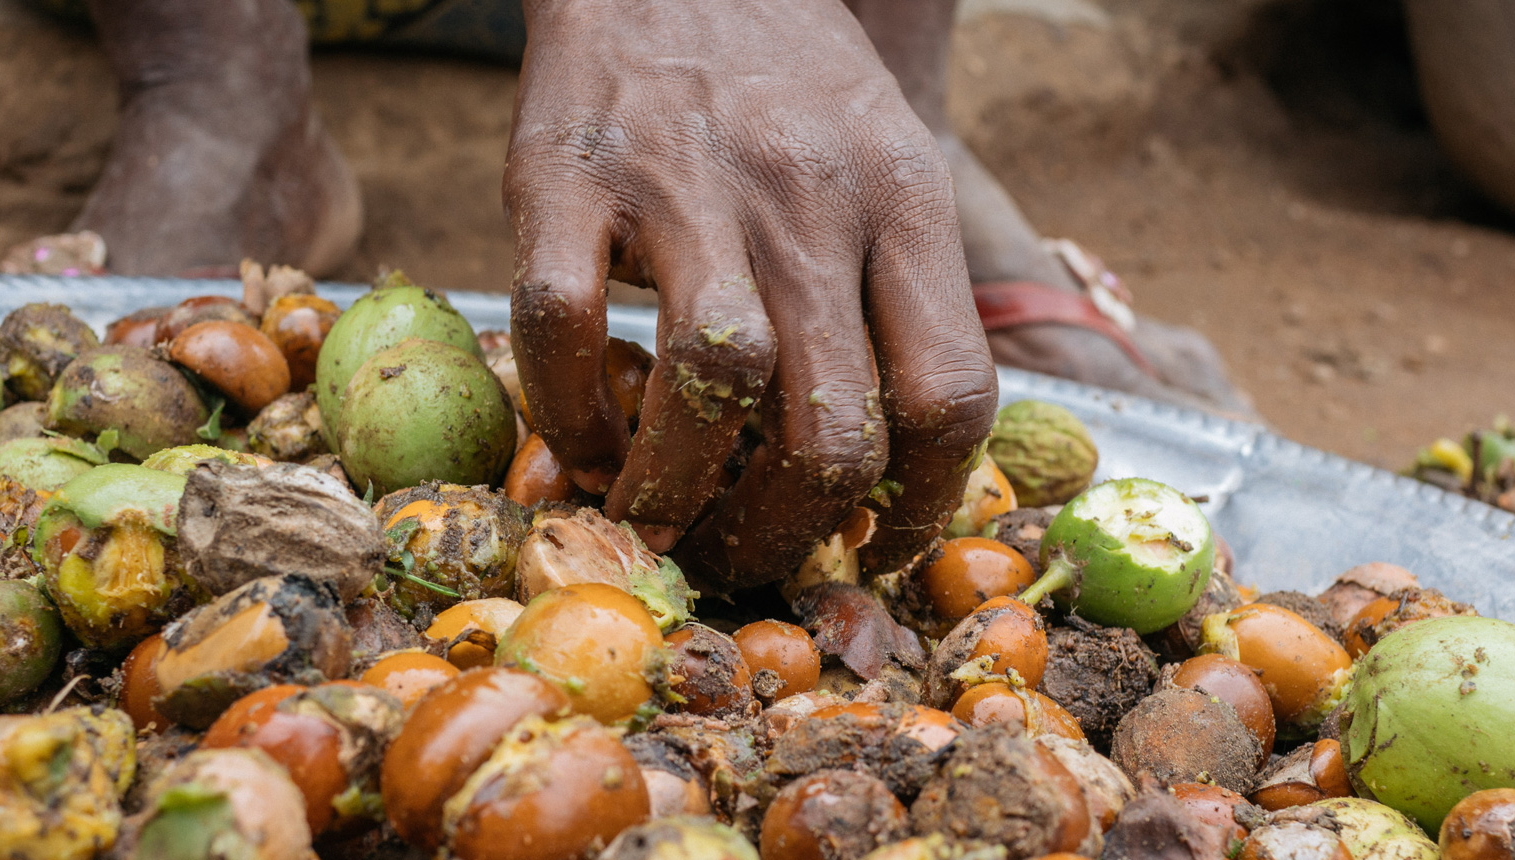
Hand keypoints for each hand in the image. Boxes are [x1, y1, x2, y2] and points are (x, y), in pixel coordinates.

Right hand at [505, 0, 996, 591]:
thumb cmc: (785, 79)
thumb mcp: (887, 156)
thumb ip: (902, 290)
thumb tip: (900, 466)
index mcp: (903, 199)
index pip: (951, 394)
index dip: (919, 508)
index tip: (871, 547)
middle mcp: (807, 196)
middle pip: (833, 426)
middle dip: (787, 531)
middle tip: (747, 550)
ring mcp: (683, 184)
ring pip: (707, 388)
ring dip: (679, 492)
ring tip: (658, 517)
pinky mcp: (565, 178)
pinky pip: (563, 328)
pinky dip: (569, 414)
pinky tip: (582, 439)